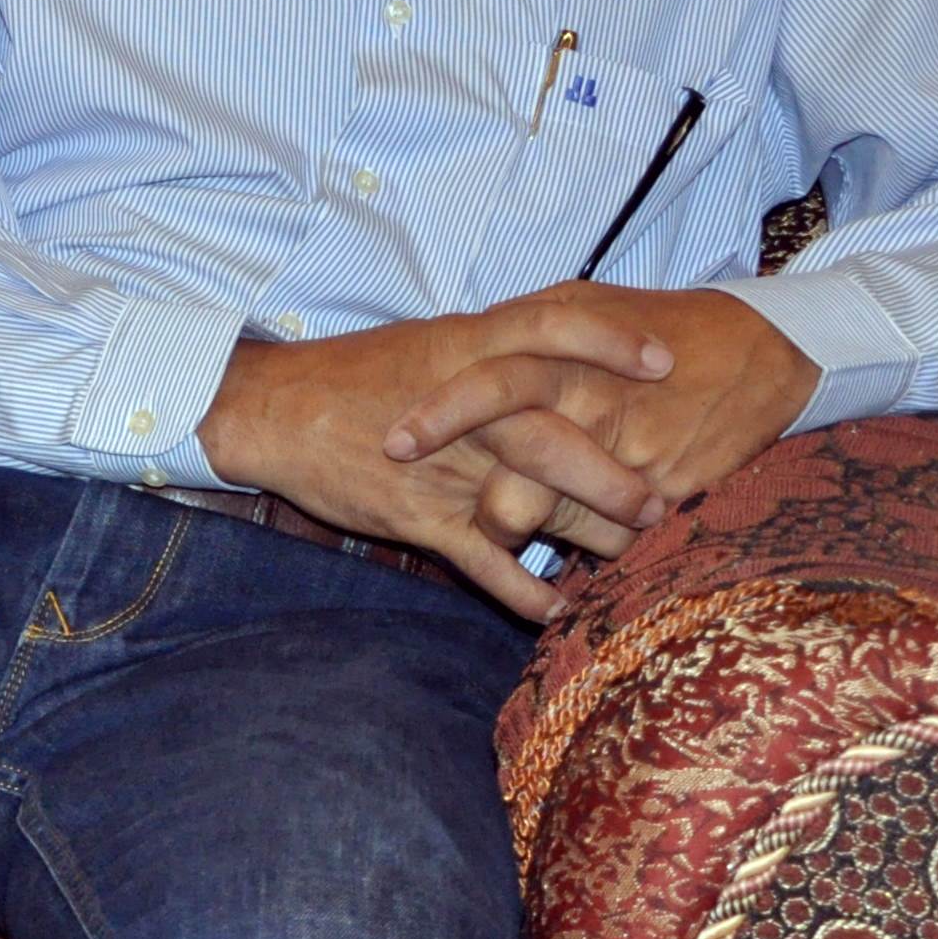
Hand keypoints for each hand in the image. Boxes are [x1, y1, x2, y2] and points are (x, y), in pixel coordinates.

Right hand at [201, 288, 692, 616]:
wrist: (271, 413)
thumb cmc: (353, 376)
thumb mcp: (426, 344)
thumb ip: (491, 352)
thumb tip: (556, 353)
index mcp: (464, 350)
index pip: (551, 329)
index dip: (610, 342)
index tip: (666, 360)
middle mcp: (463, 408)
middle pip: (557, 436)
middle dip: (617, 475)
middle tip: (663, 500)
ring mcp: (442, 466)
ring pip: (533, 502)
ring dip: (588, 535)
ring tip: (629, 557)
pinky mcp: (418, 517)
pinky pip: (482, 560)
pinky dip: (523, 590)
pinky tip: (556, 609)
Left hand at [387, 284, 816, 527]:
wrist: (765, 349)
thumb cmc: (661, 322)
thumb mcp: (584, 302)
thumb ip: (520, 326)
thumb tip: (458, 344)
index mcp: (563, 356)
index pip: (487, 385)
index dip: (438, 415)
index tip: (394, 443)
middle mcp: (594, 406)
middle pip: (519, 477)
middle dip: (490, 515)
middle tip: (478, 522)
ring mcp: (636, 454)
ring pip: (565, 523)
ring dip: (548, 536)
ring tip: (539, 533)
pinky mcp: (674, 490)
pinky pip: (618, 540)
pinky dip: (599, 550)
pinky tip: (584, 557)